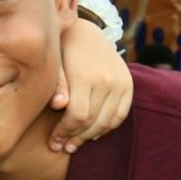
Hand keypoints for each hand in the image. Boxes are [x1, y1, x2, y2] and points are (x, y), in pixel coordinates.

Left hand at [48, 19, 132, 152]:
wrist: (85, 32)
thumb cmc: (62, 51)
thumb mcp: (53, 64)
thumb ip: (57, 85)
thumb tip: (58, 105)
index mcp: (86, 76)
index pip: (77, 116)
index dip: (64, 133)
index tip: (53, 142)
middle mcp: (107, 80)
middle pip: (93, 121)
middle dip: (75, 138)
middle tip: (61, 147)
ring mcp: (121, 82)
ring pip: (108, 121)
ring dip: (90, 136)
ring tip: (74, 144)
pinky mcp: (128, 84)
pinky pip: (121, 114)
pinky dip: (108, 127)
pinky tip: (92, 134)